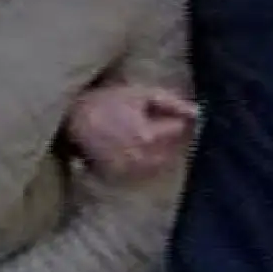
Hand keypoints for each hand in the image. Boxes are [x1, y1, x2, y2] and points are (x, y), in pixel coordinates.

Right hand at [67, 84, 197, 179]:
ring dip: (163, 149)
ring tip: (149, 134)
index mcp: (150, 136)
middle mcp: (143, 158)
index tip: (171, 112)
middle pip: (174, 149)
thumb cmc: (107, 101)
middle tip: (161, 122)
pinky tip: (139, 147)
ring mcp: (132, 170)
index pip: (180, 130)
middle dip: (173, 135)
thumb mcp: (140, 94)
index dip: (179, 118)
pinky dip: (148, 161)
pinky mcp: (121, 177)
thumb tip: (197, 112)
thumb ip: (171, 102)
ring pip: (162, 163)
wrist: (75, 119)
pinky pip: (146, 171)